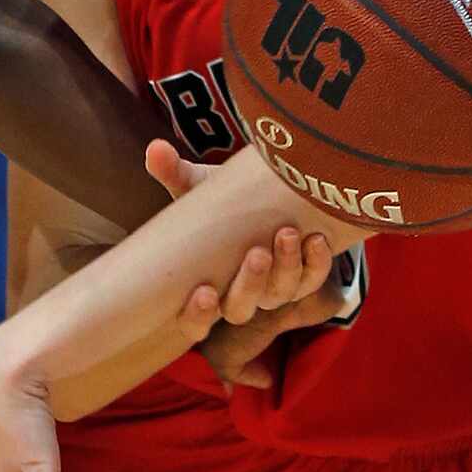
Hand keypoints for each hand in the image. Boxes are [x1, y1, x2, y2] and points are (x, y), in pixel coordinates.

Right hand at [145, 140, 337, 364]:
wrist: (263, 194)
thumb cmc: (220, 202)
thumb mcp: (197, 189)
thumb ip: (175, 173)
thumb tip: (154, 149)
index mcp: (205, 287)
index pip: (196, 321)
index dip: (199, 316)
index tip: (204, 292)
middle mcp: (240, 295)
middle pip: (243, 309)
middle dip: (251, 283)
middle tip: (257, 253)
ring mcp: (274, 289)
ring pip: (281, 293)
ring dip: (287, 266)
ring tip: (288, 233)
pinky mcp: (304, 276)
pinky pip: (313, 279)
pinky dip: (317, 262)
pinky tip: (316, 238)